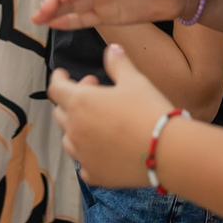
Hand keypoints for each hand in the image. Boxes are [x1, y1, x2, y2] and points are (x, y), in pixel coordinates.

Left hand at [49, 44, 173, 187]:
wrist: (166, 151)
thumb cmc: (148, 109)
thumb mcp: (134, 80)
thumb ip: (118, 63)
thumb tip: (111, 48)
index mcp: (80, 102)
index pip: (55, 88)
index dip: (59, 78)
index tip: (64, 74)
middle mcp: (74, 129)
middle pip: (60, 112)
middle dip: (72, 101)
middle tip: (96, 94)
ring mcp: (82, 155)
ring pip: (68, 139)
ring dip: (77, 127)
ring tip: (97, 122)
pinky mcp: (94, 174)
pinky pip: (83, 163)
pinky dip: (89, 154)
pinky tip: (104, 148)